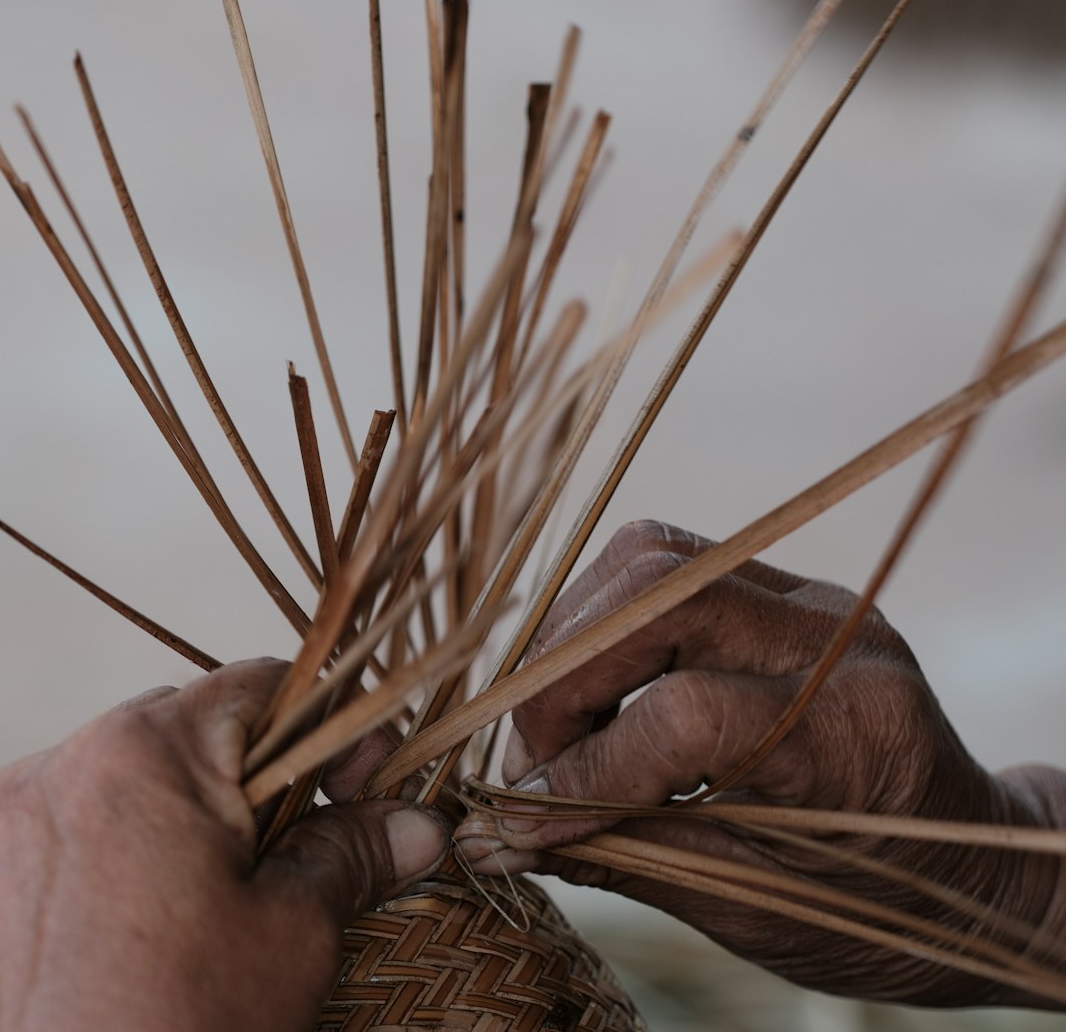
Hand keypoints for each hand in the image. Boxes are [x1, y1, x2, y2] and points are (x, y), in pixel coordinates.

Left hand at [0, 658, 449, 1031]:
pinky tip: (95, 946)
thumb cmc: (188, 1026)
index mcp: (140, 754)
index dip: (320, 730)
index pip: (251, 690)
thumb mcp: (293, 937)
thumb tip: (416, 825)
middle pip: (165, 740)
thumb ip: (348, 854)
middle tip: (270, 860)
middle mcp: (44, 771)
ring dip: (137, 830)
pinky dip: (61, 882)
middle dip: (224, 785)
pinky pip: (17, 857)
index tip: (356, 783)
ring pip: (86, 795)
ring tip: (170, 917)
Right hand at [455, 520, 1064, 1007]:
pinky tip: (595, 687)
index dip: (585, 768)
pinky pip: (669, 563)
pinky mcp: (787, 590)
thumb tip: (495, 836)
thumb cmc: (870, 911)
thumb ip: (619, 854)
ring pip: (652, 558)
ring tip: (556, 722)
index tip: (527, 819)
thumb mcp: (746, 906)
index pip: (683, 714)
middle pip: (656, 594)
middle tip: (532, 758)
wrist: (974, 868)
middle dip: (560, 678)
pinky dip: (604, 619)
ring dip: (572, 636)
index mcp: (850, 736)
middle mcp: (837, 642)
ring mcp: (814, 601)